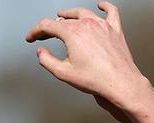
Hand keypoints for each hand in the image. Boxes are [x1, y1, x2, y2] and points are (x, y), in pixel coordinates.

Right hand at [25, 2, 152, 121]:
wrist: (121, 83)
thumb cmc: (97, 80)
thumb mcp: (63, 73)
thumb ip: (47, 61)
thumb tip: (42, 53)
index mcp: (72, 33)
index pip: (47, 25)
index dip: (35, 31)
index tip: (32, 37)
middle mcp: (87, 25)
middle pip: (63, 19)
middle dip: (51, 26)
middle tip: (46, 34)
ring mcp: (102, 26)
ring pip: (83, 13)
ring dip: (71, 14)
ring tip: (64, 16)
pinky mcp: (115, 30)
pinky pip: (111, 12)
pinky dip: (105, 7)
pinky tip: (101, 5)